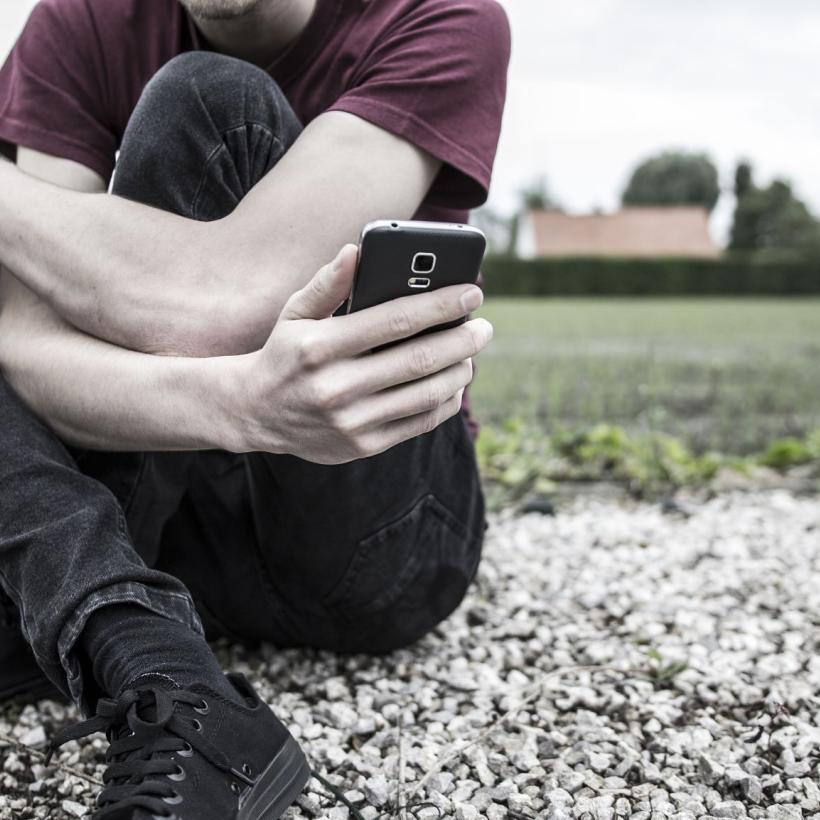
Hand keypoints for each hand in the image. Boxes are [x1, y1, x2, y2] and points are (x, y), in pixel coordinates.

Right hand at [230, 244, 492, 462]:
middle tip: (483, 327)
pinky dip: (444, 402)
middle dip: (462, 340)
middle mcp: (337, 387)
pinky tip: (453, 385)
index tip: (472, 293)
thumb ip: (327, 284)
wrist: (254, 413)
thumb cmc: (284, 354)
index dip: (441, 305)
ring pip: (425, 394)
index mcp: (321, 347)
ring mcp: (351, 421)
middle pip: (419, 360)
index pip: (396, 320)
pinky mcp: (362, 446)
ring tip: (471, 354)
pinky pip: (418, 423)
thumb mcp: (294, 314)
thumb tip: (357, 251)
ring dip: (459, 371)